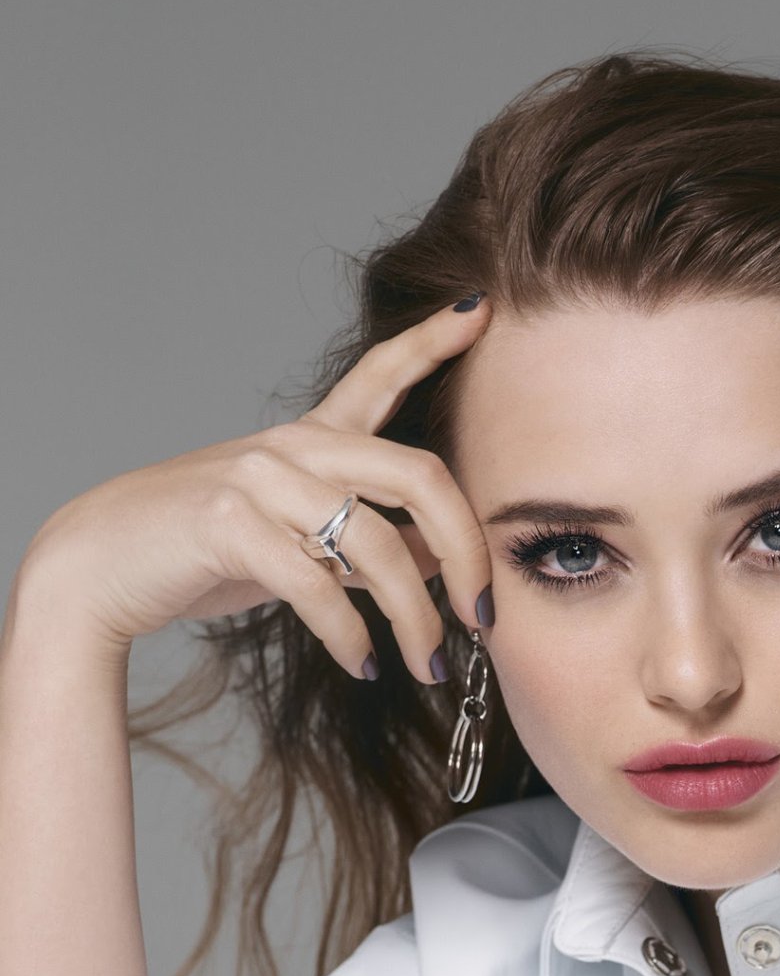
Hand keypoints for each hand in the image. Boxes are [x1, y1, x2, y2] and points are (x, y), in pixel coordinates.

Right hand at [18, 296, 495, 681]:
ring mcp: (259, 479)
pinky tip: (365, 664)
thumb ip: (370, 542)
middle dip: (467, 550)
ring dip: (415, 617)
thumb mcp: (301, 541)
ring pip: (377, 544)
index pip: (380, 375)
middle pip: (419, 476)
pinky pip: (318, 585)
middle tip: (484, 612)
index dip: (430, 341)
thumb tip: (439, 561)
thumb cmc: (207, 553)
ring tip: (430, 665)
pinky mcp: (227, 523)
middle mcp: (293, 446)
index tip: (481, 310)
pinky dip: (351, 635)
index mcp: (313, 439)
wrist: (98, 564)